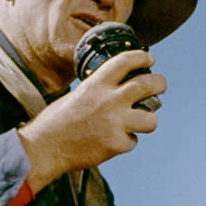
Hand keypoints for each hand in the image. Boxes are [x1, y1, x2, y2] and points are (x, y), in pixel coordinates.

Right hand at [17, 50, 164, 191]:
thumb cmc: (57, 122)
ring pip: (151, 119)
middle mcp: (109, 101)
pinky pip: (133, 141)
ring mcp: (115, 123)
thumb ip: (100, 90)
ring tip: (141, 121)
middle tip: (160, 84)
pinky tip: (113, 141)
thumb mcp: (78, 94)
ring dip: (149, 120)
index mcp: (96, 84)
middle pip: (147, 84)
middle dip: (160, 82)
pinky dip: (126, 142)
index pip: (125, 62)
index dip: (141, 58)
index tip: (149, 59)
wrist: (45, 148)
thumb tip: (121, 88)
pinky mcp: (116, 144)